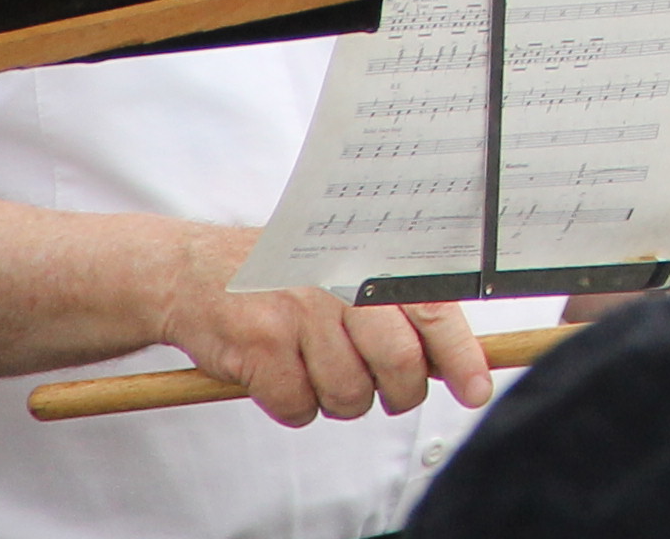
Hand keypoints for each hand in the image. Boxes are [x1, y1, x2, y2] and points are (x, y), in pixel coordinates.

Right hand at [146, 222, 493, 425]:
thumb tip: (446, 361)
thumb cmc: (282, 275)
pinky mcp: (259, 347)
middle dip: (398, 393)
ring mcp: (298, 314)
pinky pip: (299, 407)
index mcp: (369, 260)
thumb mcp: (343, 268)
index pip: (434, 310)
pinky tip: (280, 374)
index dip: (462, 356)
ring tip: (317, 368)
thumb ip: (394, 306)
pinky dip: (293, 405)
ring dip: (338, 398)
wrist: (193, 271)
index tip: (476, 389)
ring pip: (350, 395)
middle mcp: (339, 282)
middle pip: (399, 364)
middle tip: (385, 392)